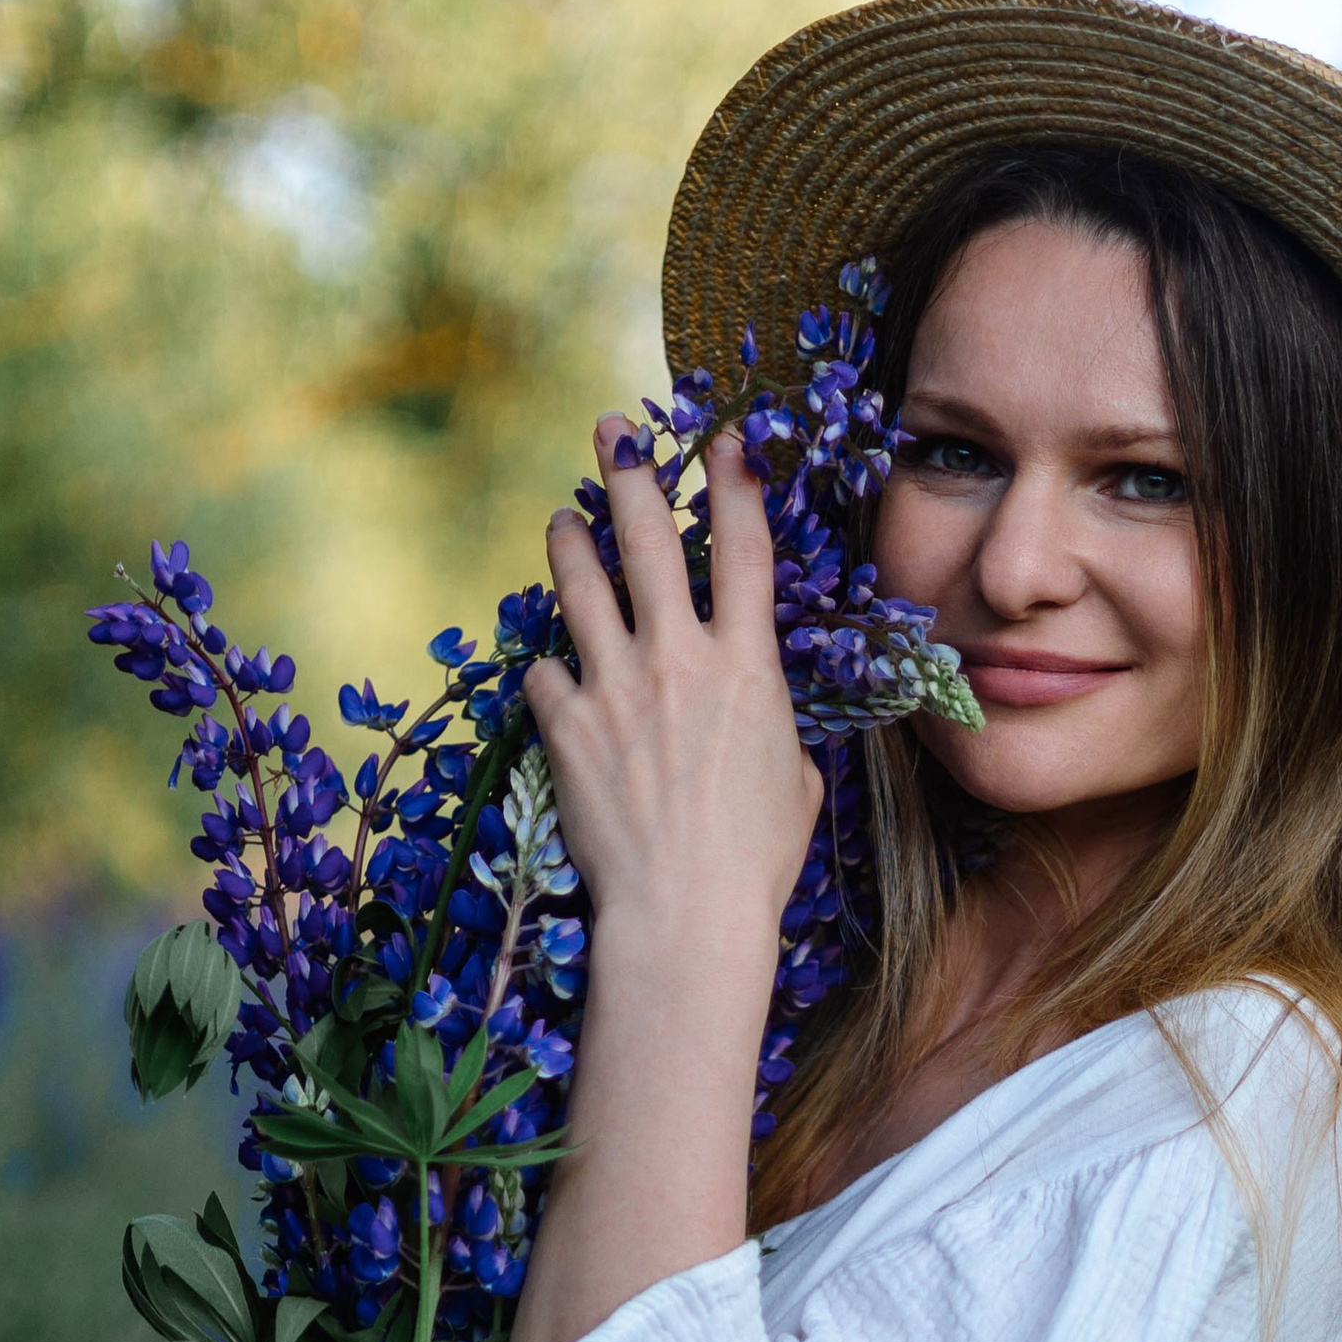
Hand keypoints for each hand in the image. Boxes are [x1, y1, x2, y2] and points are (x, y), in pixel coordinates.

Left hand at [525, 422, 821, 960]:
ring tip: (561, 519)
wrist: (685, 911)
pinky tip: (550, 674)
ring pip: (579, 585)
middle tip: (613, 431)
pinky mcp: (566, 726)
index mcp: (747, 666)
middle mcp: (678, 658)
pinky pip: (544, 676)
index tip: (725, 438)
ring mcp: (615, 686)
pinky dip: (548, 672)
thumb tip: (759, 721)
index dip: (734, 482)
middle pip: (648, 539)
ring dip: (568, 542)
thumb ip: (773, 728)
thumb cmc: (756, 859)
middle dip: (630, 472)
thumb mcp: (797, 781)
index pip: (743, 549)